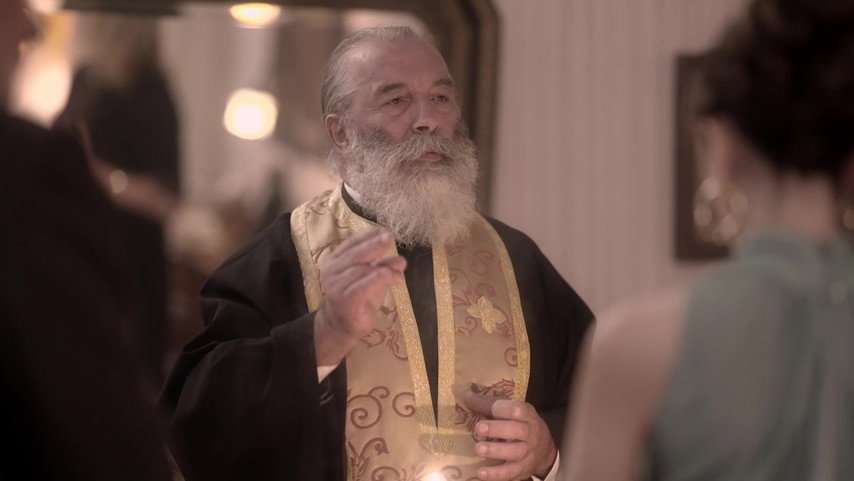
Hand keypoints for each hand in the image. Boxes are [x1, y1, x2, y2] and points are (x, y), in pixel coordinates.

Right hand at [313, 229, 405, 365]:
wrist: (343, 325)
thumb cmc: (358, 297)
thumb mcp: (373, 278)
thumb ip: (384, 266)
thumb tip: (401, 260)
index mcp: (336, 260)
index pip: (351, 243)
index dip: (368, 236)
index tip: (384, 231)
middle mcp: (332, 271)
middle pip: (355, 254)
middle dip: (374, 245)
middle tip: (390, 238)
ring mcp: (336, 286)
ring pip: (360, 270)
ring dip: (384, 266)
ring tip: (401, 265)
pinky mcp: (345, 301)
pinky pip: (362, 286)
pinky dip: (378, 279)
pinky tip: (391, 276)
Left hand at [465, 392, 557, 480]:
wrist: (545, 451)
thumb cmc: (522, 426)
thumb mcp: (513, 412)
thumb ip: (491, 405)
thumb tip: (467, 396)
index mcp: (527, 415)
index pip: (517, 409)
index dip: (502, 408)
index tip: (489, 408)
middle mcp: (530, 434)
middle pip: (516, 431)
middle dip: (497, 429)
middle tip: (479, 428)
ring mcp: (528, 453)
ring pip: (514, 452)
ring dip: (495, 451)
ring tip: (479, 449)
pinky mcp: (523, 470)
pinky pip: (510, 473)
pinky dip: (495, 474)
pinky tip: (481, 473)